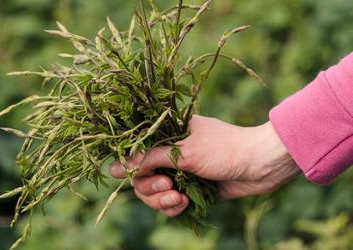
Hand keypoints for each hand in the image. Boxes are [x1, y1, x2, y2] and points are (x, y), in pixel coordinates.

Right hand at [110, 115, 300, 216]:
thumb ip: (147, 160)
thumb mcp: (183, 152)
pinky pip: (169, 202)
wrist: (261, 165)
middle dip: (150, 187)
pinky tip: (184, 204)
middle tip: (167, 187)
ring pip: (153, 192)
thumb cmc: (224, 150)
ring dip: (162, 200)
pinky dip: (173, 207)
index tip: (138, 177)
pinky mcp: (189, 188)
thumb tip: (112, 168)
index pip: (134, 152)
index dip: (132, 167)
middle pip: (141, 176)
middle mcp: (169, 152)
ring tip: (179, 199)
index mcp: (165, 133)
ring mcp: (178, 171)